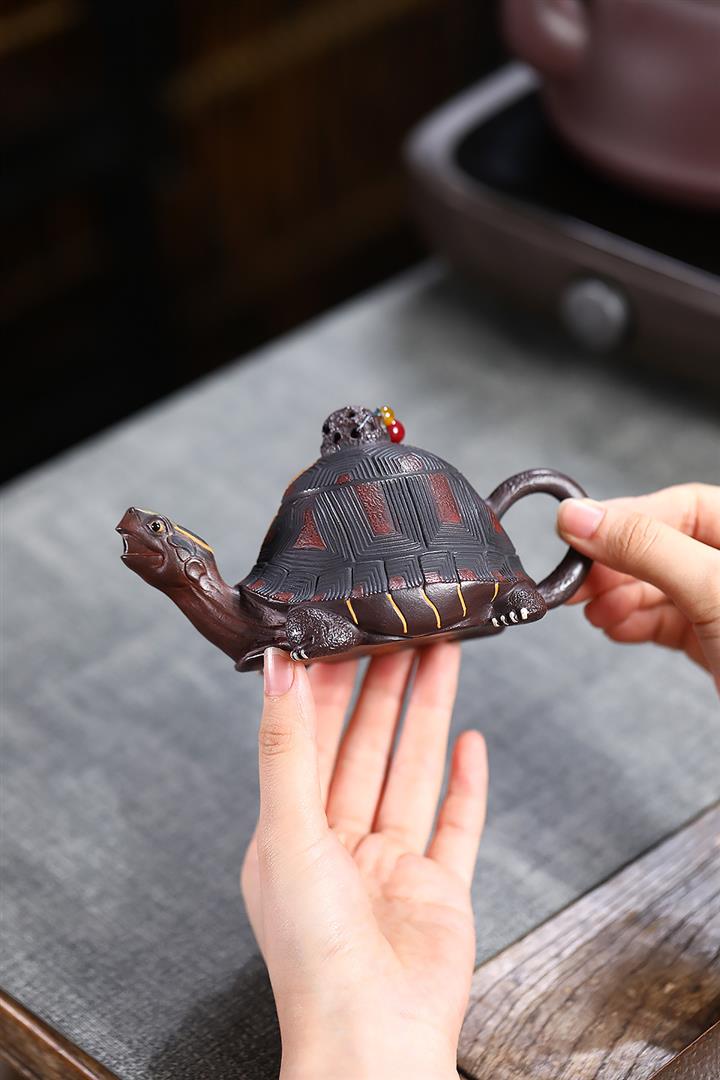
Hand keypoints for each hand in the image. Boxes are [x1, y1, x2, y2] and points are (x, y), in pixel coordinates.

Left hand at [241, 644, 486, 1079]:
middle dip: (385, 684)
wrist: (373, 1042)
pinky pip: (455, 823)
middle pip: (367, 743)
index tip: (345, 630)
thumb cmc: (313, 953)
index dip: (329, 682)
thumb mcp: (286, 832)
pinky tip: (473, 742)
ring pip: (412, 769)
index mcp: (291, 833)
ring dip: (427, 713)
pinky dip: (466, 782)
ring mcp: (392, 865)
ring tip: (444, 655)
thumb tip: (274, 669)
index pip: (311, 736)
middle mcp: (340, 843)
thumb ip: (285, 747)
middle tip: (405, 627)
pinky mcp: (440, 889)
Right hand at [557, 483, 719, 691]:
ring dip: (619, 597)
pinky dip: (635, 624)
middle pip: (663, 546)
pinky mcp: (718, 644)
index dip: (624, 517)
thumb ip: (646, 547)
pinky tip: (614, 629)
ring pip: (659, 586)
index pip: (681, 506)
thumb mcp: (713, 589)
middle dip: (615, 564)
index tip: (573, 530)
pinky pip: (666, 622)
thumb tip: (582, 515)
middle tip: (574, 581)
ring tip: (592, 611)